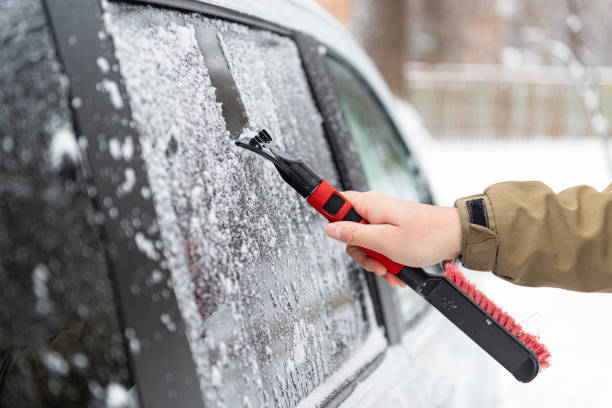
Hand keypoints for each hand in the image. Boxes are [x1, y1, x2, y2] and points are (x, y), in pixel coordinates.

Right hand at [324, 191, 461, 287]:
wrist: (457, 238)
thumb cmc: (427, 236)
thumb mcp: (385, 241)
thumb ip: (355, 235)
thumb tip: (331, 229)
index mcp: (370, 205)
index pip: (336, 201)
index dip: (326, 210)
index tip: (316, 213)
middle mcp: (375, 209)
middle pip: (349, 231)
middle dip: (361, 253)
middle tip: (376, 263)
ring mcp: (385, 220)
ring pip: (366, 243)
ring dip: (377, 261)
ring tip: (392, 270)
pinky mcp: (394, 230)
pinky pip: (381, 246)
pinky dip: (388, 261)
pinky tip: (398, 270)